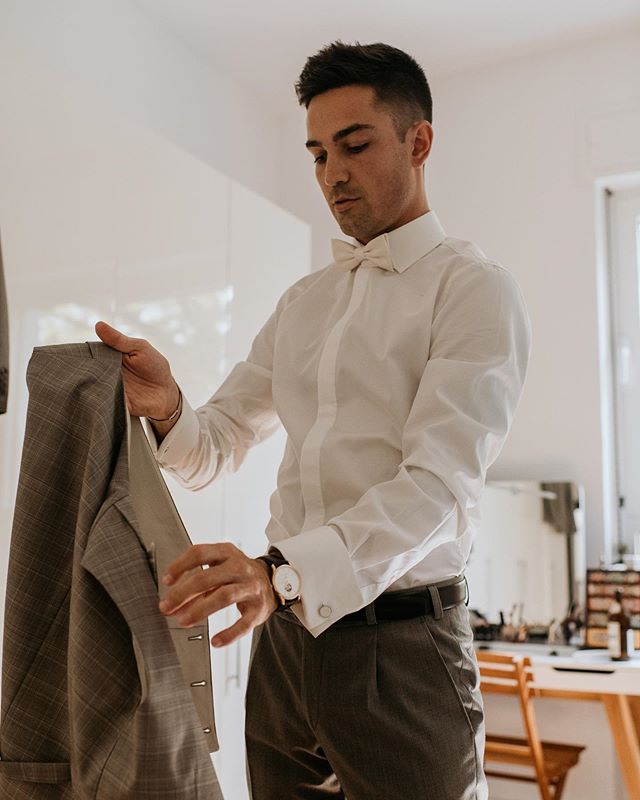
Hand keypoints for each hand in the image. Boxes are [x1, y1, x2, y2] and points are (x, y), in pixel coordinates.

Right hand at [95, 321, 178, 419]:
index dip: (87, 352)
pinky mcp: (111, 402)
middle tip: (87, 367)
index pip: (93, 352)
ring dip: (91, 383)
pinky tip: (99, 395)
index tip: (79, 351)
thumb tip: (99, 325)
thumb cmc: (155, 368)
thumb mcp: (140, 348)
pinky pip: (100, 400)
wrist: (166, 394)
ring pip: (92, 385)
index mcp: (112, 356)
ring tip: (93, 381)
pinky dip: (98, 398)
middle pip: (89, 369)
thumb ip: (119, 340)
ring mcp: (109, 387)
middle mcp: (107, 371)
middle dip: (86, 368)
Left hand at [158, 542, 277, 646]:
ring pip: (223, 596)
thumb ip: (195, 587)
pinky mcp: (259, 608)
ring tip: (183, 621)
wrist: (273, 581)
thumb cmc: (237, 575)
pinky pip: (244, 623)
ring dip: (200, 609)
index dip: (180, 566)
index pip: (199, 553)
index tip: (167, 580)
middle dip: (183, 593)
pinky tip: (216, 641)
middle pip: (207, 577)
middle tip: (166, 607)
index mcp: (226, 552)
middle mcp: (239, 567)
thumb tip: (171, 606)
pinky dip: (230, 634)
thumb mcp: (218, 570)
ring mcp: (250, 587)